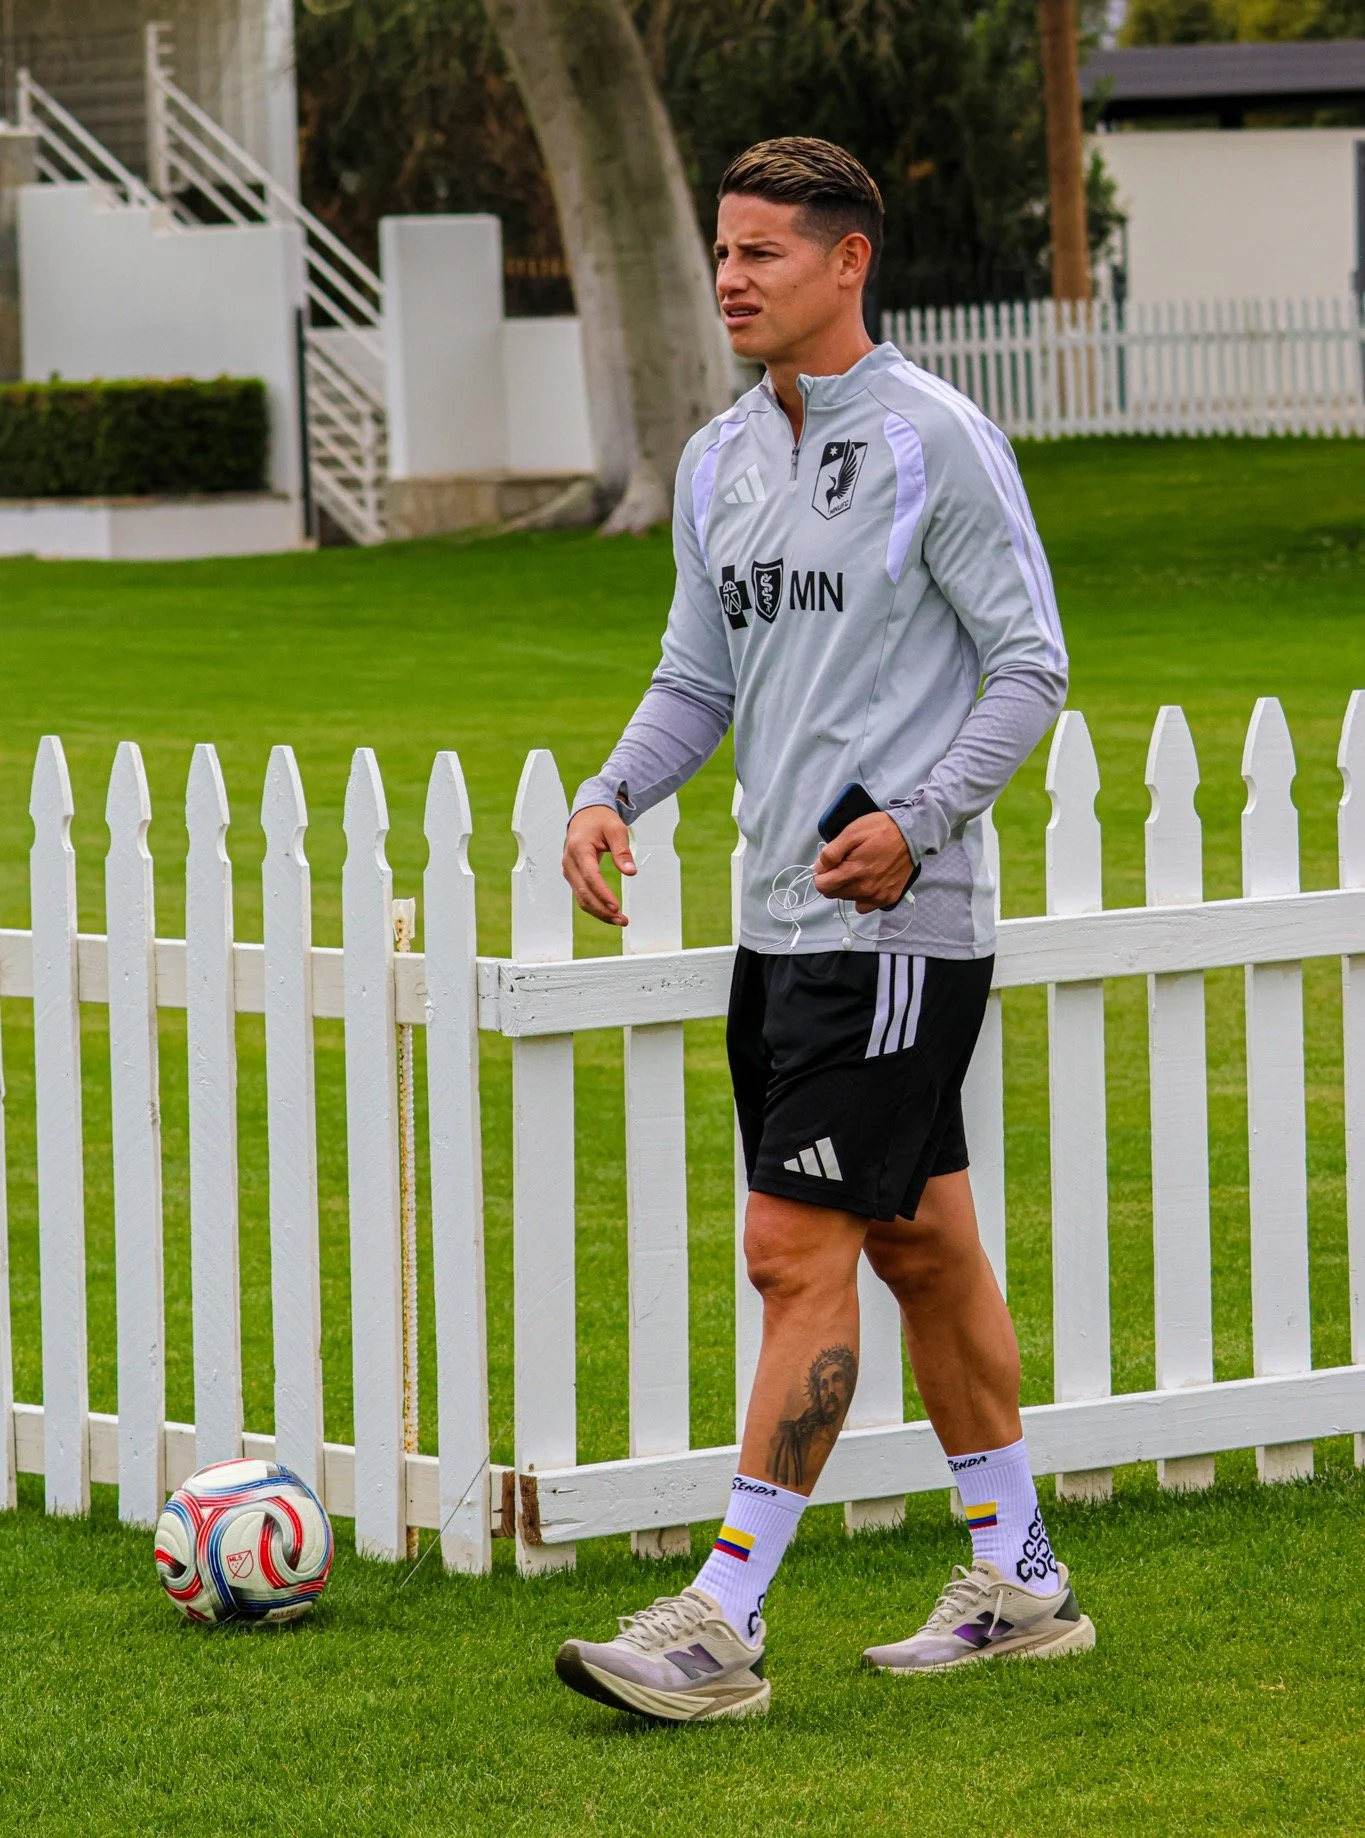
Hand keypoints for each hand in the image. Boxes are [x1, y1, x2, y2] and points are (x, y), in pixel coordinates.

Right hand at [562, 804, 634, 925]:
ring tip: (619, 920)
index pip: (591, 877)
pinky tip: (609, 913)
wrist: (585, 815)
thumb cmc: (600, 820)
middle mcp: (570, 862)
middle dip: (603, 910)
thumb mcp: (616, 829)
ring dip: (599, 912)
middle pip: (584, 893)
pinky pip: (582, 895)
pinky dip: (595, 906)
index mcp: (579, 849)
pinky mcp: (573, 876)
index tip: (616, 907)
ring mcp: (569, 871)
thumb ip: (622, 851)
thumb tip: (630, 872)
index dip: (603, 894)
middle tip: (622, 920)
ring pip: (581, 898)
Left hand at [812, 812, 912, 913]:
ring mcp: (877, 896)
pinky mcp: (888, 898)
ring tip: (860, 869)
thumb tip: (819, 869)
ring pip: (849, 899)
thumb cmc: (879, 830)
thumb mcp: (850, 833)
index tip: (830, 865)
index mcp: (852, 873)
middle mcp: (864, 890)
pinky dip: (863, 897)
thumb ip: (831, 853)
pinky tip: (869, 881)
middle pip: (834, 894)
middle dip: (834, 880)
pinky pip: (865, 905)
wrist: (911, 834)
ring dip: (848, 888)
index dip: (821, 874)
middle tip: (845, 864)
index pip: (822, 887)